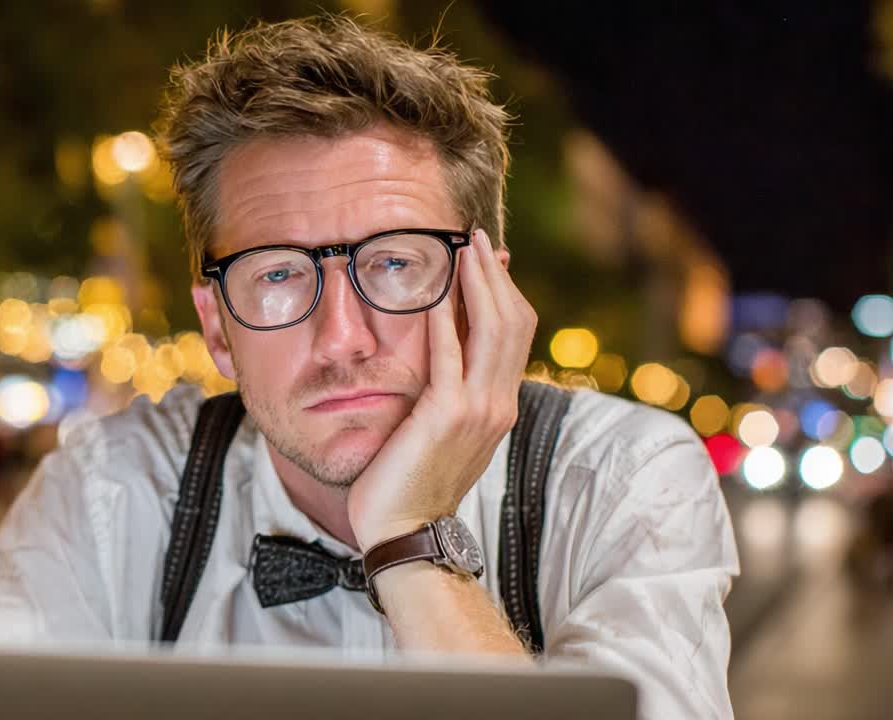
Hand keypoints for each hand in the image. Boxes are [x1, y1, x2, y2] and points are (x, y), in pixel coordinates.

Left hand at [347, 229, 538, 550]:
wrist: (405, 531)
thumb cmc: (412, 484)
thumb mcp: (442, 435)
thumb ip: (451, 399)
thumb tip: (447, 366)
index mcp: (500, 407)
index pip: (515, 336)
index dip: (505, 293)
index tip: (490, 260)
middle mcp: (498, 404)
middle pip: (513, 323)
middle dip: (495, 276)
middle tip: (477, 240)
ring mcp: (478, 410)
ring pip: (492, 330)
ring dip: (478, 284)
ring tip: (463, 249)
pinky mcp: (446, 416)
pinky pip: (450, 354)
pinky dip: (447, 317)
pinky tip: (437, 291)